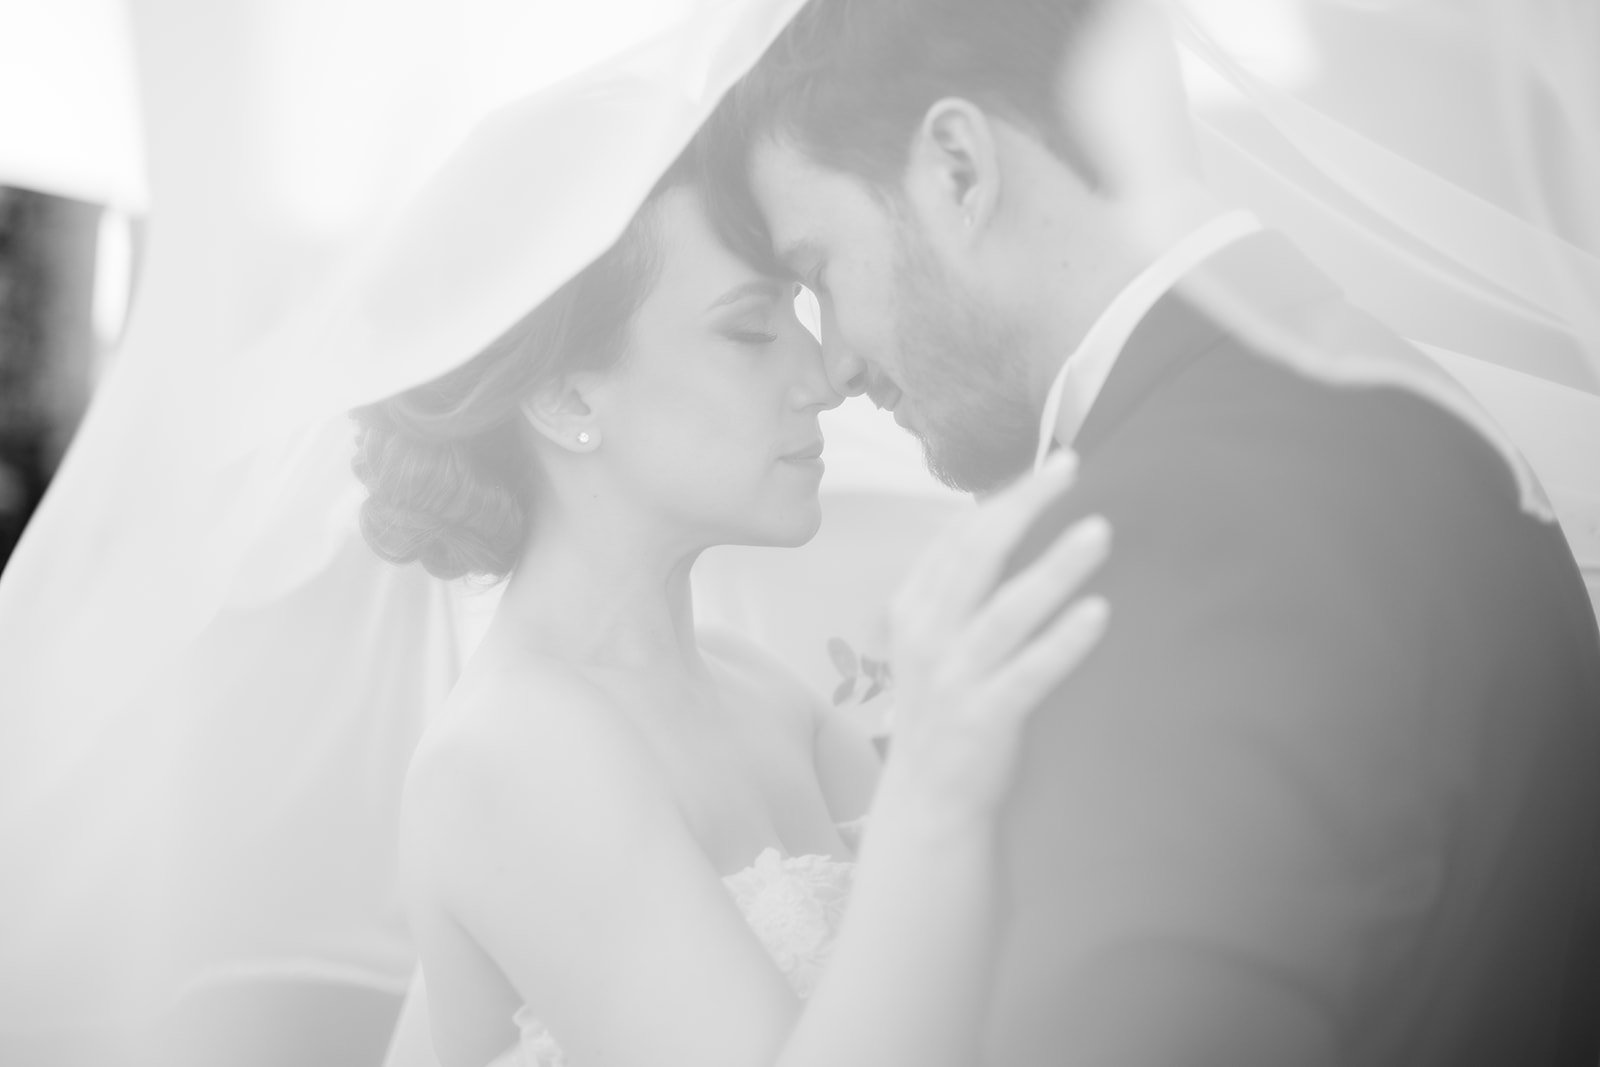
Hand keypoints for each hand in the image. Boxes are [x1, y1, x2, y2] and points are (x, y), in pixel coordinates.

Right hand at [878, 452, 1110, 825]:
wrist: (927, 799)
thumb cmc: (944, 707)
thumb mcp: (932, 640)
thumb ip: (955, 587)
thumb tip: (994, 519)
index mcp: (914, 609)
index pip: (958, 536)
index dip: (1006, 498)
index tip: (1052, 467)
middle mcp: (928, 636)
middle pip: (978, 556)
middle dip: (1026, 507)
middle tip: (1072, 467)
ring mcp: (954, 678)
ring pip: (1007, 611)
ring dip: (1055, 567)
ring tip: (1099, 532)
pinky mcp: (984, 718)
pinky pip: (1030, 673)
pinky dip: (1064, 641)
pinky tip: (1100, 612)